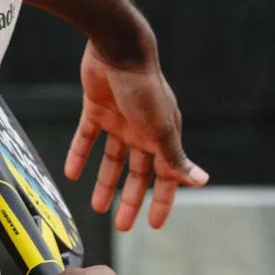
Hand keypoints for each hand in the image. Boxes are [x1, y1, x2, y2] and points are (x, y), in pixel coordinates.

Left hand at [64, 43, 208, 232]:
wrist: (117, 49)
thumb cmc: (144, 88)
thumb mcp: (161, 129)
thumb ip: (175, 158)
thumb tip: (202, 181)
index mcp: (163, 135)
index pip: (165, 176)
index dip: (161, 201)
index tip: (154, 225)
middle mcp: (143, 130)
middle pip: (137, 172)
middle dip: (131, 199)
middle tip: (122, 225)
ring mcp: (120, 120)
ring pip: (112, 159)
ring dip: (105, 183)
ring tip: (97, 207)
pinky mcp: (97, 108)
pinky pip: (87, 137)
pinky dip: (80, 154)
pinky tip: (72, 173)